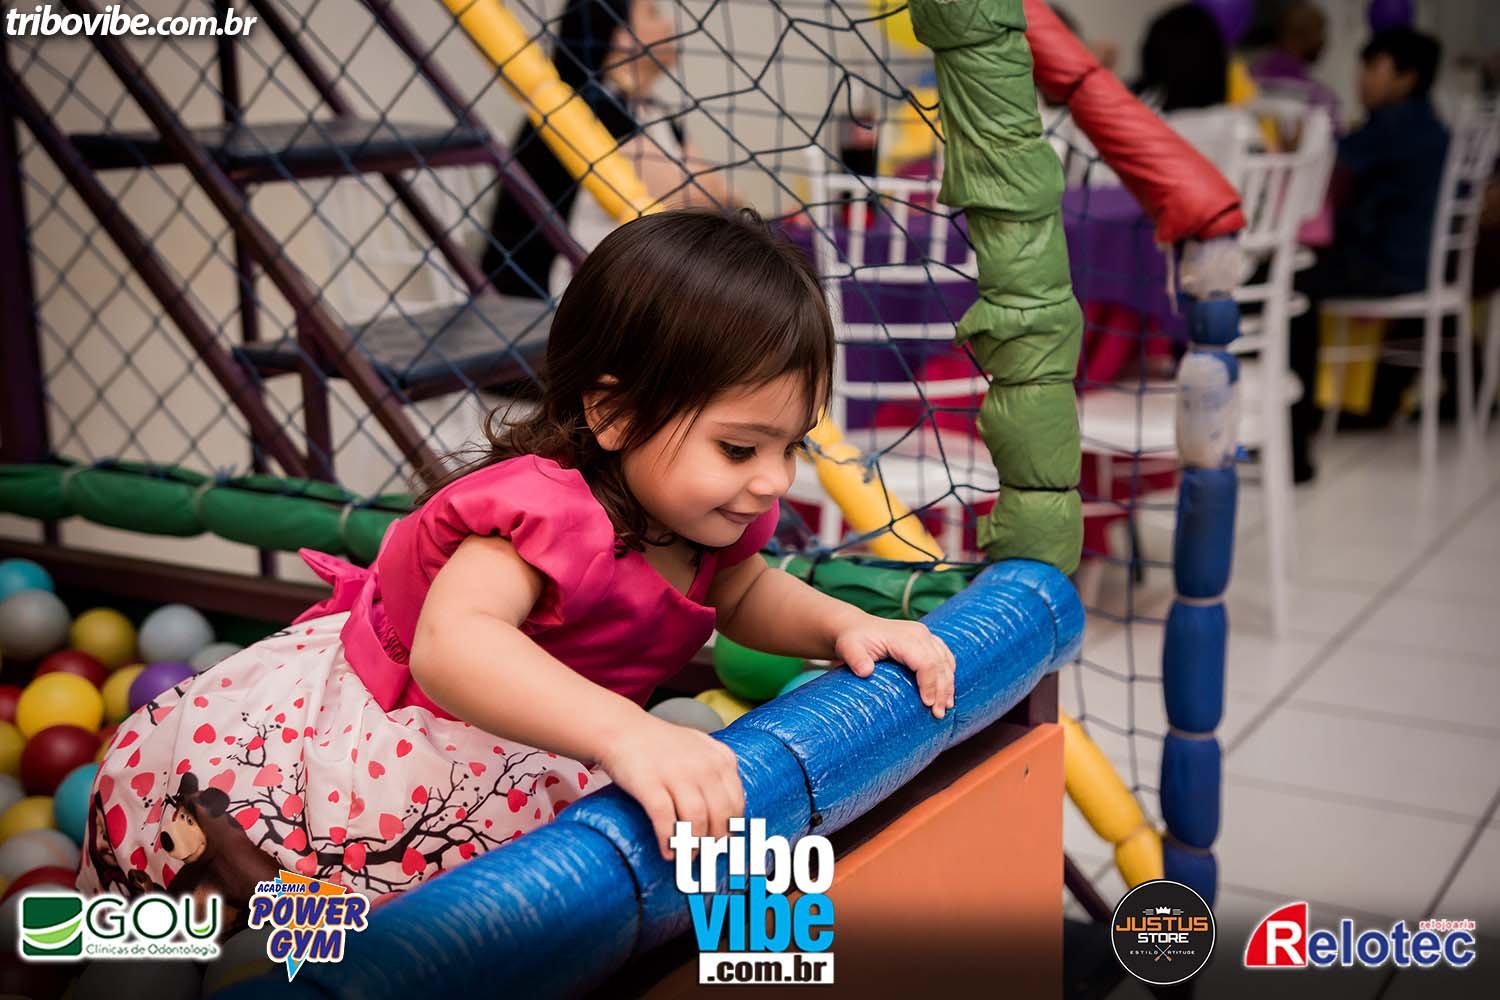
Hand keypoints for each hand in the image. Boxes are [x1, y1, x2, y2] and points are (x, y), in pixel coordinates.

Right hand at [596, 715, 744, 860]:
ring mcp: (676, 773)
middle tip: (706, 854)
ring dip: (694, 845)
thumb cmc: (661, 744)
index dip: (731, 828)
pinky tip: (668, 853)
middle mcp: (703, 765)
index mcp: (720, 758)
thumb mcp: (699, 747)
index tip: (722, 842)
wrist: (621, 729)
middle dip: (715, 841)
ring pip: (697, 820)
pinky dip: (669, 841)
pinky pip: (666, 820)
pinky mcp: (650, 784)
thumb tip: (730, 812)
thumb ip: (718, 770)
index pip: (737, 802)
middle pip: (721, 815)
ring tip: (688, 857)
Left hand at [834, 615, 955, 719]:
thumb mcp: (849, 648)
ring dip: (948, 685)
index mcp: (904, 637)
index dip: (929, 684)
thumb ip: (856, 659)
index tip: (928, 704)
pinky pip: (945, 657)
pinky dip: (948, 674)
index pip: (925, 662)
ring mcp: (925, 636)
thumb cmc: (854, 640)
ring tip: (946, 707)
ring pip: (945, 661)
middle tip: (938, 714)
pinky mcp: (928, 640)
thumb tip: (865, 672)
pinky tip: (947, 691)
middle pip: (939, 664)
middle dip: (942, 690)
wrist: (858, 627)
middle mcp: (919, 633)